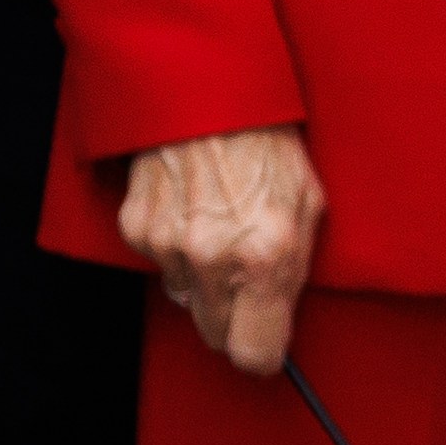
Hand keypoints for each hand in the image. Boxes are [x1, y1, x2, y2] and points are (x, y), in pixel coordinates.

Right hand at [118, 125, 325, 378]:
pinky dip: (173, 248)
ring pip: (186, 298)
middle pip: (215, 336)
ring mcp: (169, 244)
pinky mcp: (137, 227)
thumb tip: (280, 319)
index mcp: (264, 258)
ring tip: (219, 228)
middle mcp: (212, 258)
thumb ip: (294, 271)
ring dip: (202, 279)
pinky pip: (158, 264)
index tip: (265, 340)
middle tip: (245, 280)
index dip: (263, 352)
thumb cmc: (266, 141)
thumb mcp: (308, 205)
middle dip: (233, 317)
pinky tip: (191, 210)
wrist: (208, 89)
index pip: (254, 355)